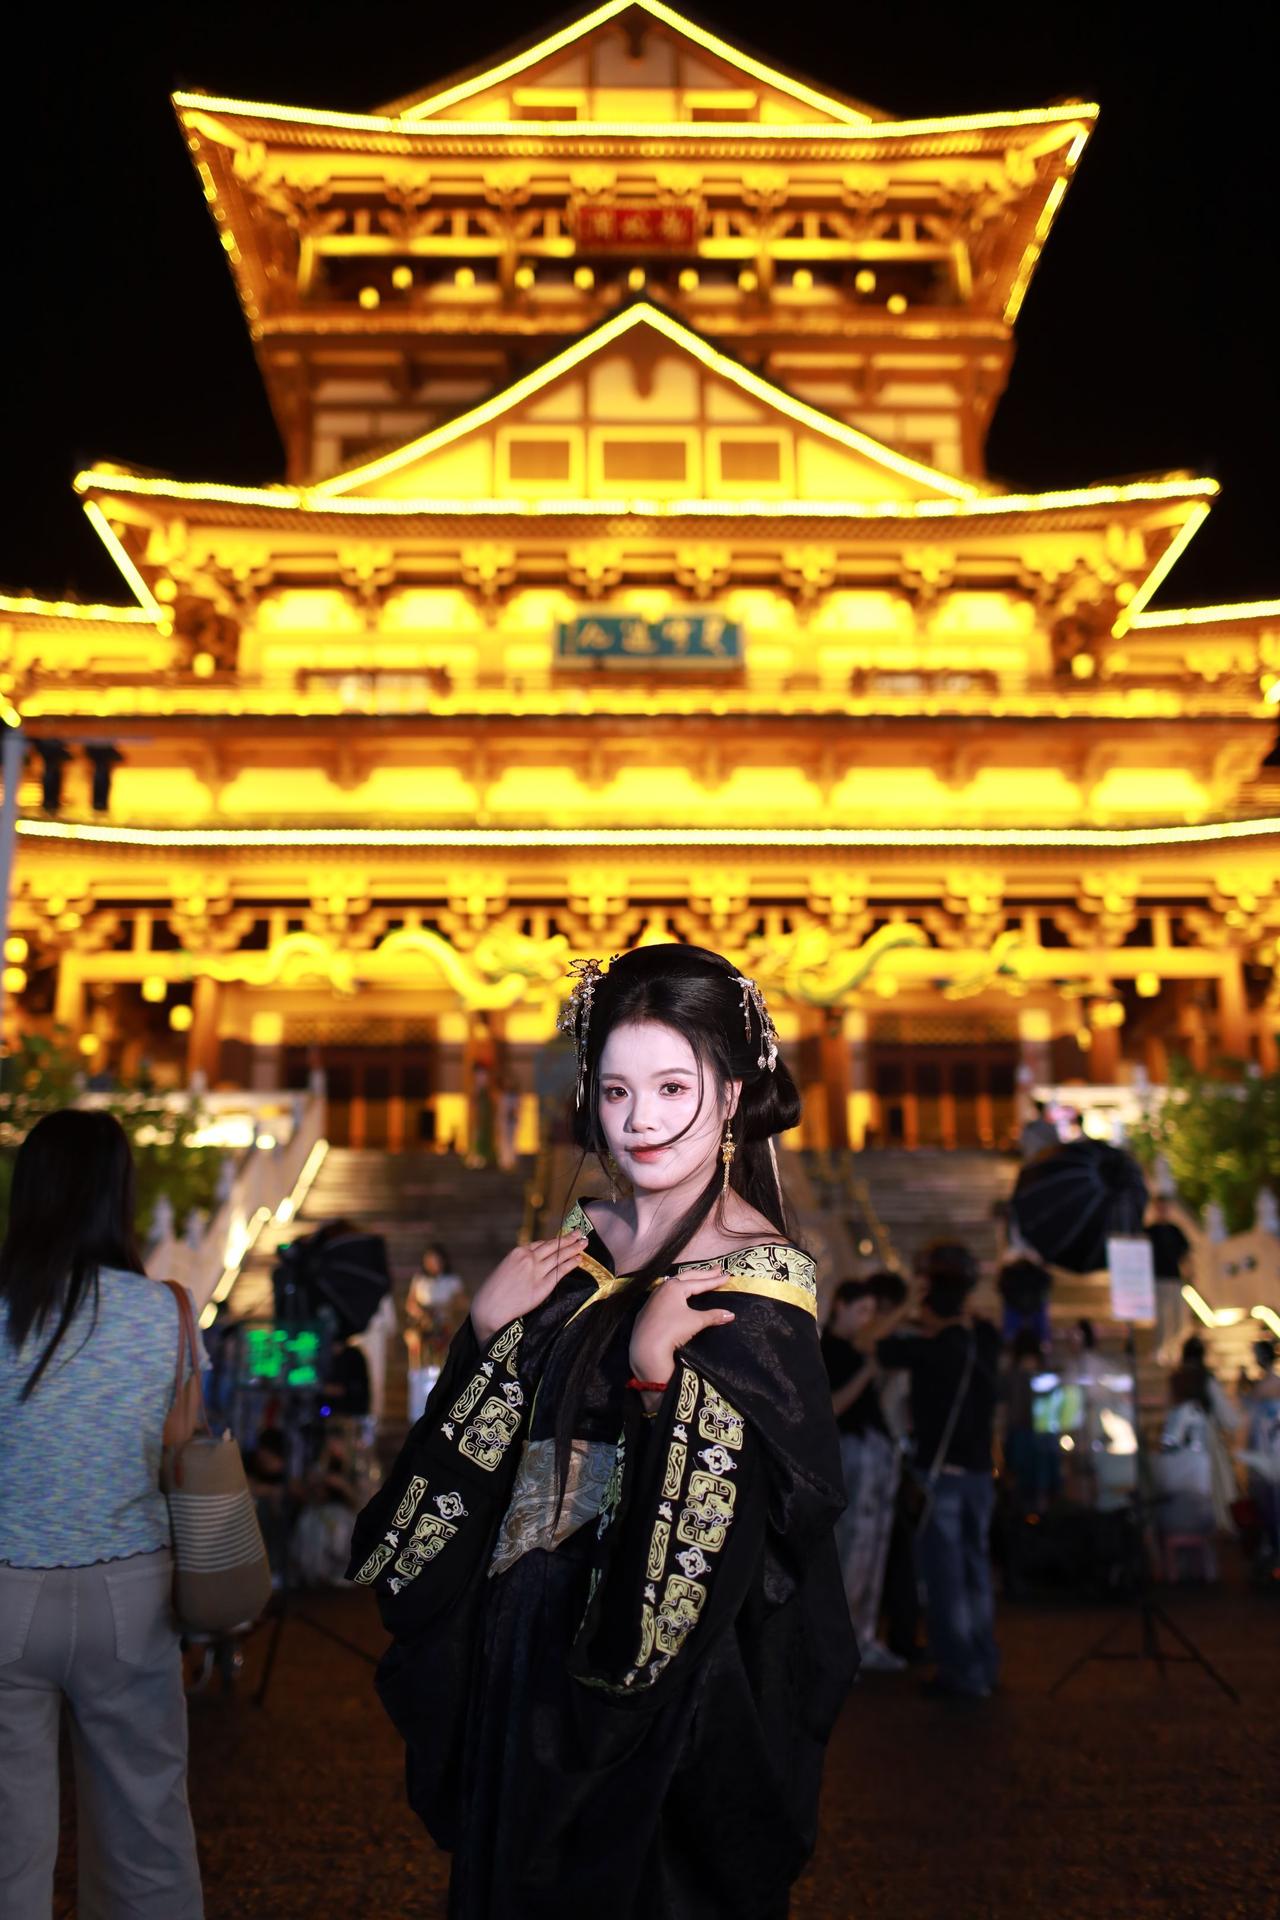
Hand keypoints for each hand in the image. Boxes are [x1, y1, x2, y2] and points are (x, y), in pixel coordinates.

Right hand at [471, 1231, 587, 1345]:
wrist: (490, 1309)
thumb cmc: (492, 1292)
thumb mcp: (504, 1269)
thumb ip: (519, 1264)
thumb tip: (530, 1265)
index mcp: (517, 1252)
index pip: (540, 1244)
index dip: (553, 1242)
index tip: (562, 1239)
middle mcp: (529, 1258)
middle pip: (553, 1246)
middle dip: (568, 1238)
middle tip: (579, 1233)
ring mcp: (537, 1271)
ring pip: (560, 1256)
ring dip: (574, 1248)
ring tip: (584, 1242)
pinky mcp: (543, 1285)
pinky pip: (561, 1271)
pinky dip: (571, 1263)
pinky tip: (579, 1259)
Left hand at [629, 1268, 735, 1386]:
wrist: (647, 1347)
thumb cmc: (672, 1330)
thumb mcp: (696, 1321)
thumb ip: (713, 1316)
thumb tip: (730, 1315)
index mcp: (675, 1287)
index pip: (700, 1283)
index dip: (715, 1280)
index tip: (727, 1276)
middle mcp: (663, 1288)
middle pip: (687, 1277)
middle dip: (703, 1274)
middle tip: (717, 1269)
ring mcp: (654, 1298)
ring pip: (673, 1283)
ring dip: (688, 1280)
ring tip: (698, 1277)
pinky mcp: (648, 1309)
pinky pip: (665, 1294)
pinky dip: (675, 1290)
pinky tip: (677, 1294)